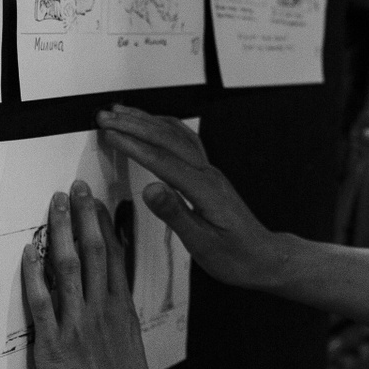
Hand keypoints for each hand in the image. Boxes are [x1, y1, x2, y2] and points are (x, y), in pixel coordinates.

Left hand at [23, 183, 162, 368]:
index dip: (104, 225)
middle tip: (75, 188)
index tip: (96, 203)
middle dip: (83, 216)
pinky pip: (40, 302)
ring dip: (61, 232)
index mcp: (122, 309)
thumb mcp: (133, 343)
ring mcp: (77, 325)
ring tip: (55, 205)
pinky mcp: (53, 345)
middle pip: (92, 252)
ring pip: (68, 268)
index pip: (113, 256)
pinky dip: (34, 274)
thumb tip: (111, 293)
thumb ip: (119, 315)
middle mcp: (101, 310)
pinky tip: (30, 251)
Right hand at [96, 105, 288, 290]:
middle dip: (134, 124)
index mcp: (204, 190)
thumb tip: (150, 190)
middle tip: (105, 116)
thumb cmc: (235, 256)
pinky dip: (165, 127)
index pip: (162, 161)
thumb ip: (175, 214)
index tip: (109, 135)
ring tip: (121, 111)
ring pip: (177, 135)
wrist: (263, 258)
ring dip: (147, 120)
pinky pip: (185, 141)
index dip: (133, 146)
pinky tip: (153, 125)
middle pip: (168, 139)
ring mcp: (210, 172)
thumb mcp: (202, 244)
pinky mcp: (209, 175)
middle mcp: (208, 174)